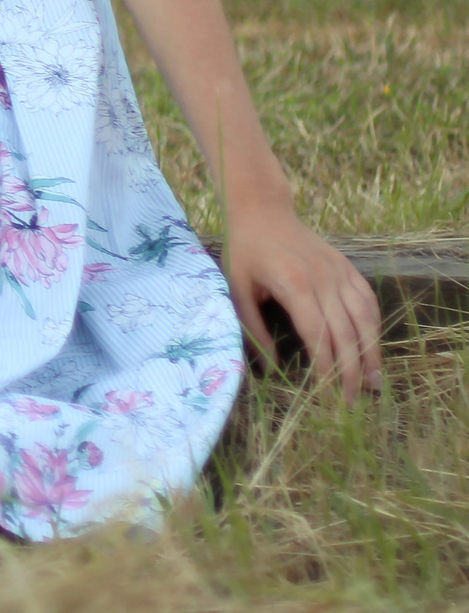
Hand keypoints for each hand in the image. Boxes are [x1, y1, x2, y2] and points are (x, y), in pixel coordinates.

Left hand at [225, 200, 382, 399]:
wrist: (262, 210)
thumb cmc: (244, 251)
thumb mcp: (237, 290)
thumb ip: (254, 329)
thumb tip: (271, 368)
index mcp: (296, 286)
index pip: (319, 336)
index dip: (326, 368)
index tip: (328, 395)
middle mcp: (325, 280)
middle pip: (347, 334)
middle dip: (352, 372)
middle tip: (353, 402)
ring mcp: (340, 273)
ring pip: (365, 319)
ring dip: (371, 353)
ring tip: (374, 383)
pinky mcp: (348, 267)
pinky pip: (368, 301)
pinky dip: (374, 325)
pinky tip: (373, 345)